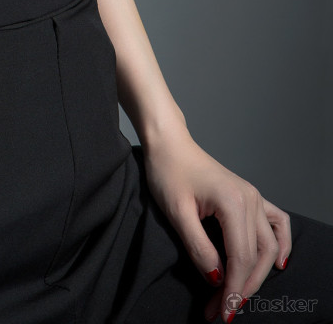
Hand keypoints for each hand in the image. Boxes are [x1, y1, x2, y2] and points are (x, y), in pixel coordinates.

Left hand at [141, 128, 290, 322]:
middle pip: (257, 256)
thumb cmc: (168, 172)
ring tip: (239, 295)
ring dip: (257, 275)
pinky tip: (276, 263)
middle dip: (241, 288)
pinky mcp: (249, 196)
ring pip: (269, 246)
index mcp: (233, 202)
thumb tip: (217, 279)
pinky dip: (281, 245)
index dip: (232, 290)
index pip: (240, 258)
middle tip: (222, 311)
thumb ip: (198, 248)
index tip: (221, 312)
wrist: (169, 143)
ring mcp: (253, 197)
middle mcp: (250, 199)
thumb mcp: (176, 213)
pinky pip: (277, 223)